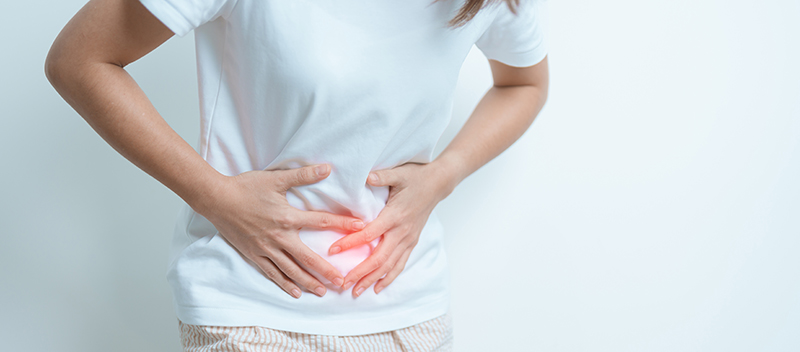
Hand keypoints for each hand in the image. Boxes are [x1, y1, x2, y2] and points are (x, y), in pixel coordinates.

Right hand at [198, 164, 365, 298]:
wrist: (216, 199)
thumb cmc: (246, 187)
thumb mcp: (276, 178)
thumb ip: (303, 175)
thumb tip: (327, 168)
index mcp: (287, 217)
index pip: (321, 222)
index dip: (342, 225)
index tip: (361, 228)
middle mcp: (279, 237)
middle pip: (308, 258)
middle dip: (327, 271)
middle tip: (343, 282)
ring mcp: (266, 248)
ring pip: (291, 270)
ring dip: (308, 282)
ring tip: (323, 292)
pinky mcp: (254, 254)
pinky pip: (272, 272)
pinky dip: (284, 284)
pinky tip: (295, 292)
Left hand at [327, 161, 455, 296]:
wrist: (438, 183)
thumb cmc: (417, 176)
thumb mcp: (399, 172)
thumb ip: (382, 176)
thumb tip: (366, 176)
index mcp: (395, 215)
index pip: (369, 234)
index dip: (350, 243)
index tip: (333, 250)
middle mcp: (402, 231)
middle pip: (379, 258)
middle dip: (360, 273)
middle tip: (343, 284)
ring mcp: (408, 239)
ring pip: (389, 265)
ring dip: (372, 280)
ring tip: (356, 292)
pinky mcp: (412, 241)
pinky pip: (400, 263)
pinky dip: (389, 277)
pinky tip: (378, 287)